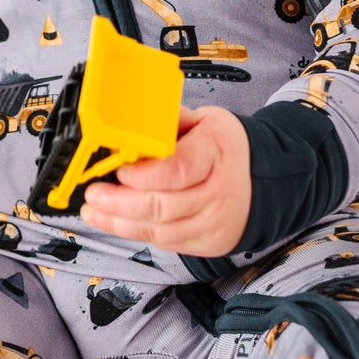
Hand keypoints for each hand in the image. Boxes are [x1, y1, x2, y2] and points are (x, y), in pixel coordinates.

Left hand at [78, 104, 250, 256]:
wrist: (264, 183)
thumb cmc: (226, 150)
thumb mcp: (205, 121)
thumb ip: (169, 120)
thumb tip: (133, 115)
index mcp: (215, 154)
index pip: (179, 169)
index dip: (144, 174)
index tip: (119, 170)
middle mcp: (217, 192)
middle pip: (163, 205)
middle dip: (119, 202)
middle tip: (94, 193)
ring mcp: (212, 222)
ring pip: (159, 230)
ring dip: (119, 222)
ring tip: (94, 210)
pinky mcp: (205, 243)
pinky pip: (164, 242)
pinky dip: (135, 232)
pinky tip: (115, 221)